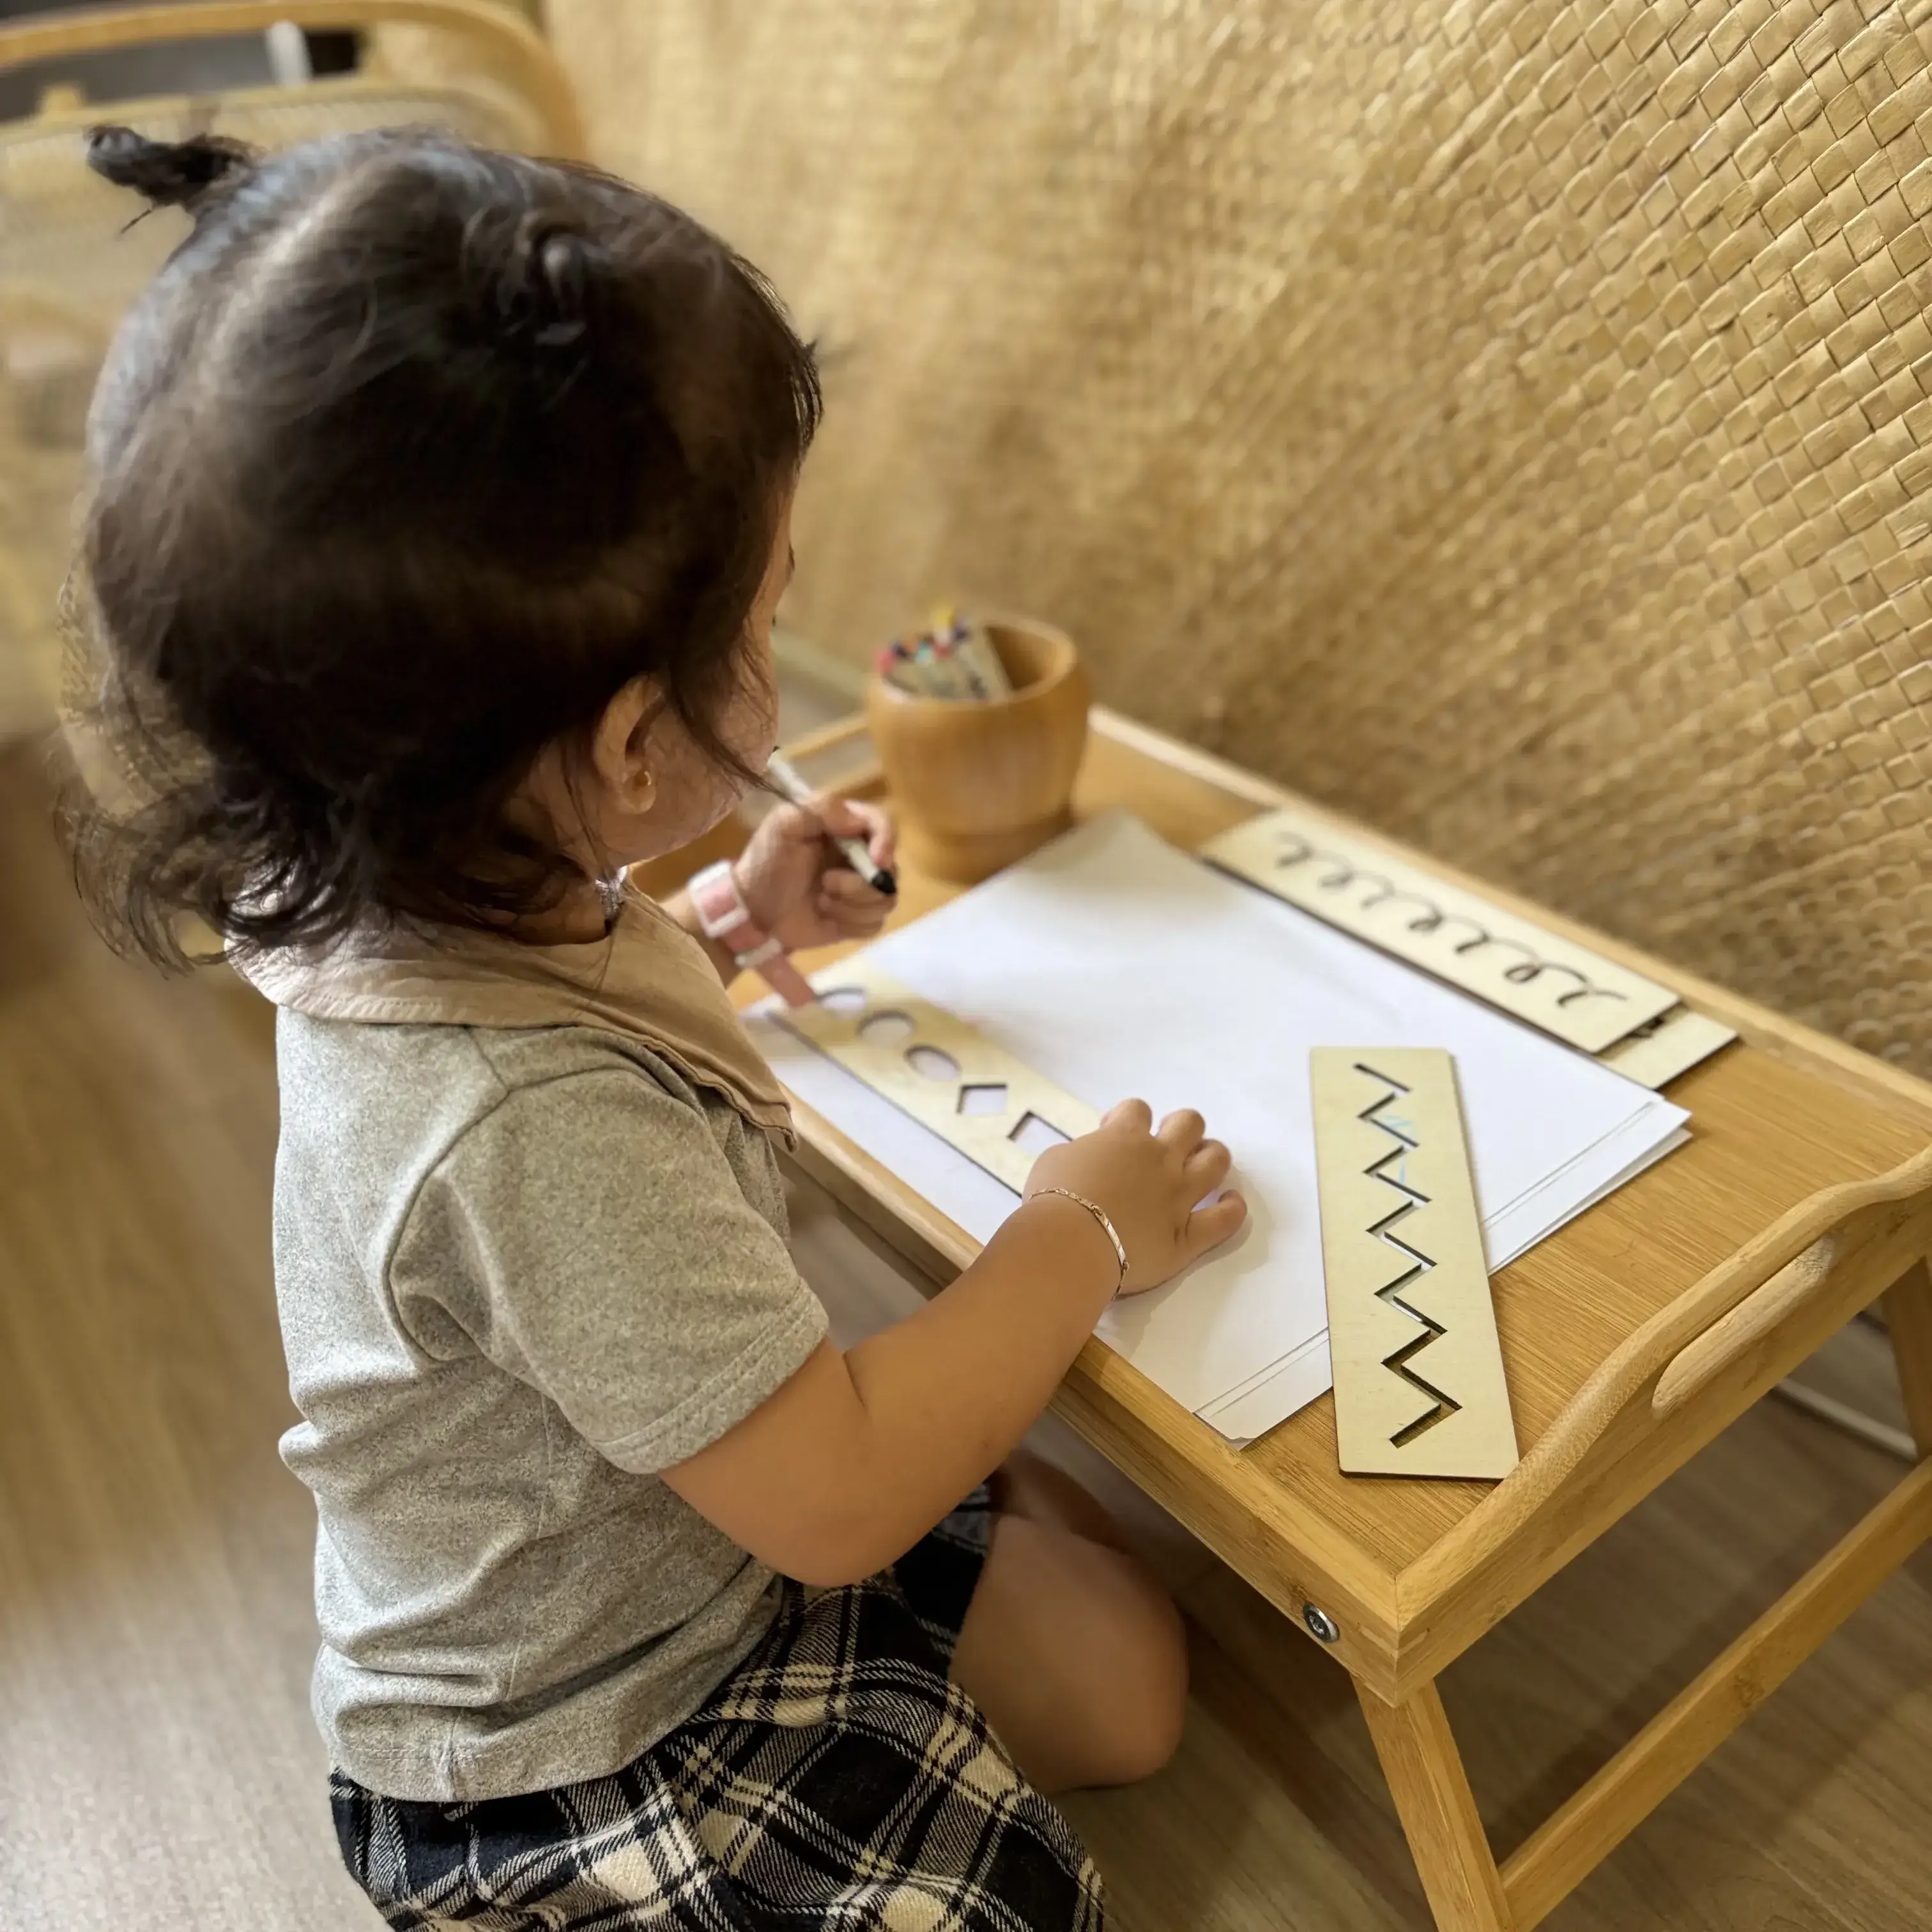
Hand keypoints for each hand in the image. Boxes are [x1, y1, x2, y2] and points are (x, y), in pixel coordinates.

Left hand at [733, 795, 895, 951]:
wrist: (752, 908)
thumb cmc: (767, 861)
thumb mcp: (784, 824)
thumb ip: (821, 809)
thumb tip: (858, 822)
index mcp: (847, 828)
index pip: (884, 825)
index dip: (887, 841)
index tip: (877, 861)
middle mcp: (861, 857)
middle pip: (890, 870)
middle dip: (859, 883)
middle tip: (826, 885)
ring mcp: (861, 890)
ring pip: (885, 900)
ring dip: (851, 905)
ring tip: (821, 901)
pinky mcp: (857, 919)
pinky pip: (874, 924)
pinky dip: (849, 923)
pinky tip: (825, 916)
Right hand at [1024, 1100, 1246, 1294]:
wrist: (1068, 1245)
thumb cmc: (1052, 1200)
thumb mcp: (1054, 1161)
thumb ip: (1081, 1154)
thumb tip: (1089, 1161)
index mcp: (1124, 1138)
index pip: (1136, 1109)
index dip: (1127, 1118)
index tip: (1114, 1134)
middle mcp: (1159, 1160)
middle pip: (1189, 1123)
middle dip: (1181, 1129)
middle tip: (1166, 1146)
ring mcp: (1179, 1196)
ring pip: (1216, 1161)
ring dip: (1212, 1157)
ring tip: (1201, 1165)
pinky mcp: (1189, 1235)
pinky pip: (1225, 1220)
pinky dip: (1232, 1209)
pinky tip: (1230, 1203)